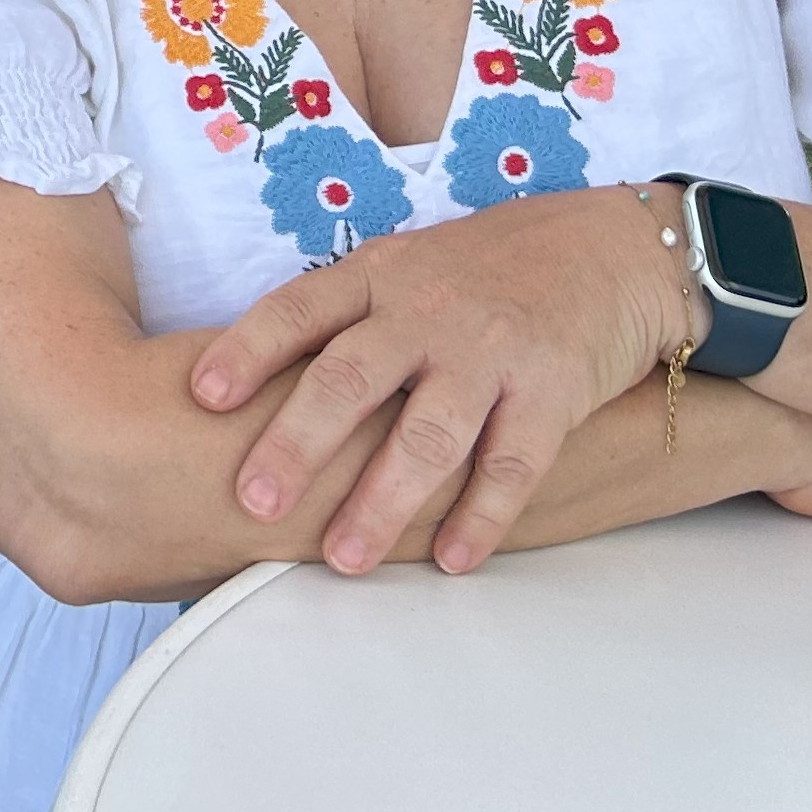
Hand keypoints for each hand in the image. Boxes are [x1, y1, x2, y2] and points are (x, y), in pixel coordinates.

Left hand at [190, 185, 697, 575]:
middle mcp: (425, 310)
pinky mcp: (553, 389)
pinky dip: (481, 517)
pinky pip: (511, 463)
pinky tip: (451, 561)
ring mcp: (489, 350)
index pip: (296, 310)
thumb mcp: (405, 267)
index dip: (247, 351)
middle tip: (254, 503)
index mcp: (377, 277)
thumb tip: (254, 382)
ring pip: (427, 435)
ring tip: (344, 559)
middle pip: (348, 378)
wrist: (609, 250)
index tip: (201, 396)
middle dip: (297, 444)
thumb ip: (346, 316)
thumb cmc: (485, 270)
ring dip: (382, 503)